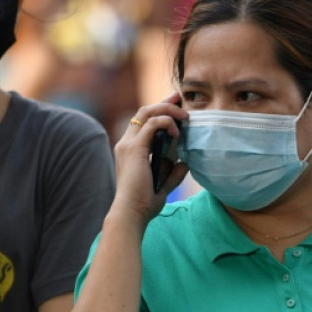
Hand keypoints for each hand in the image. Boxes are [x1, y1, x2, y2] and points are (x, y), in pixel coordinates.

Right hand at [113, 93, 189, 222]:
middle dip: (164, 102)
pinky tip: (177, 132)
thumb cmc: (144, 203)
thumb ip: (173, 174)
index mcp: (130, 150)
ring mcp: (128, 144)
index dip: (159, 110)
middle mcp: (126, 143)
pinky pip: (152, 124)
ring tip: (184, 116)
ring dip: (167, 109)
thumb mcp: (164, 186)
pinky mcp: (135, 148)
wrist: (131, 213)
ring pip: (147, 112)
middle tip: (180, 98)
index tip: (176, 105)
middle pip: (144, 111)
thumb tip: (185, 163)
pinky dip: (166, 122)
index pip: (143, 121)